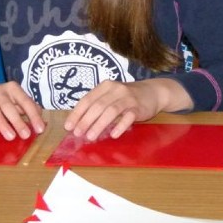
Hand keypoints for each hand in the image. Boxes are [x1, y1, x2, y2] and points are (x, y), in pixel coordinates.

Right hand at [0, 79, 45, 142]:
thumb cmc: (8, 100)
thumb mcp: (20, 100)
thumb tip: (40, 124)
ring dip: (3, 125)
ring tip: (11, 137)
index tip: (40, 129)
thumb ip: (31, 109)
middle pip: (8, 106)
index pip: (25, 101)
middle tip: (26, 135)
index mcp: (13, 88)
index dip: (33, 115)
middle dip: (18, 121)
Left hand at [63, 78, 192, 140]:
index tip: (69, 126)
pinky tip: (114, 135)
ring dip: (99, 125)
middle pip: (98, 106)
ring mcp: (128, 98)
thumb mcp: (111, 95)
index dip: (77, 113)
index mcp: (106, 86)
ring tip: (91, 137)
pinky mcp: (138, 107)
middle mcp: (116, 90)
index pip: (87, 99)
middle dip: (86, 121)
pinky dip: (120, 126)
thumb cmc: (127, 97)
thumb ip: (97, 105)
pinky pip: (128, 117)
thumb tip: (79, 122)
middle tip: (78, 134)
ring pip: (111, 111)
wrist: (153, 92)